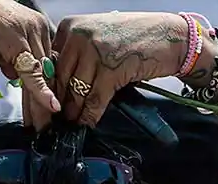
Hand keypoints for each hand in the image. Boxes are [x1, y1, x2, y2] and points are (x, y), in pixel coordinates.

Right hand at [0, 0, 59, 114]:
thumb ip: (10, 60)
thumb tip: (18, 76)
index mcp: (34, 26)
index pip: (45, 65)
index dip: (45, 92)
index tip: (47, 114)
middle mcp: (36, 25)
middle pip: (46, 71)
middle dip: (44, 102)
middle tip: (47, 126)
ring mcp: (27, 29)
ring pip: (40, 73)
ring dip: (41, 103)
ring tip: (43, 125)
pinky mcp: (15, 37)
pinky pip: (30, 70)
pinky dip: (38, 90)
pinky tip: (49, 106)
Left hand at [51, 12, 188, 126]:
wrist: (169, 36)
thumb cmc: (134, 38)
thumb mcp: (99, 37)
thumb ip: (78, 54)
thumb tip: (60, 86)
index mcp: (71, 26)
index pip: (51, 63)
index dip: (49, 87)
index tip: (48, 104)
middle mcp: (80, 36)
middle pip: (61, 79)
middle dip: (60, 103)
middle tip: (57, 120)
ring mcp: (95, 52)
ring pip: (77, 92)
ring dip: (75, 113)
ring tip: (73, 124)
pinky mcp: (111, 69)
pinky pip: (95, 100)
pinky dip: (90, 115)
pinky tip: (89, 123)